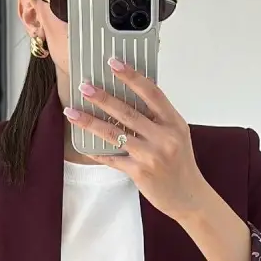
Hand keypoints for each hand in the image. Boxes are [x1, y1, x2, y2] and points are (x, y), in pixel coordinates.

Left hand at [63, 57, 208, 220]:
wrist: (188, 197)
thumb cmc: (180, 164)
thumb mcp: (177, 135)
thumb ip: (158, 118)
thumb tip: (130, 96)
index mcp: (174, 122)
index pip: (151, 93)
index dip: (131, 76)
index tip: (113, 63)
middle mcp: (164, 137)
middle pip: (128, 112)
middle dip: (103, 98)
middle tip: (84, 87)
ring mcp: (151, 155)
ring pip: (115, 134)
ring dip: (91, 122)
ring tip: (72, 112)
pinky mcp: (140, 172)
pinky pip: (112, 158)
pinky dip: (96, 151)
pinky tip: (83, 144)